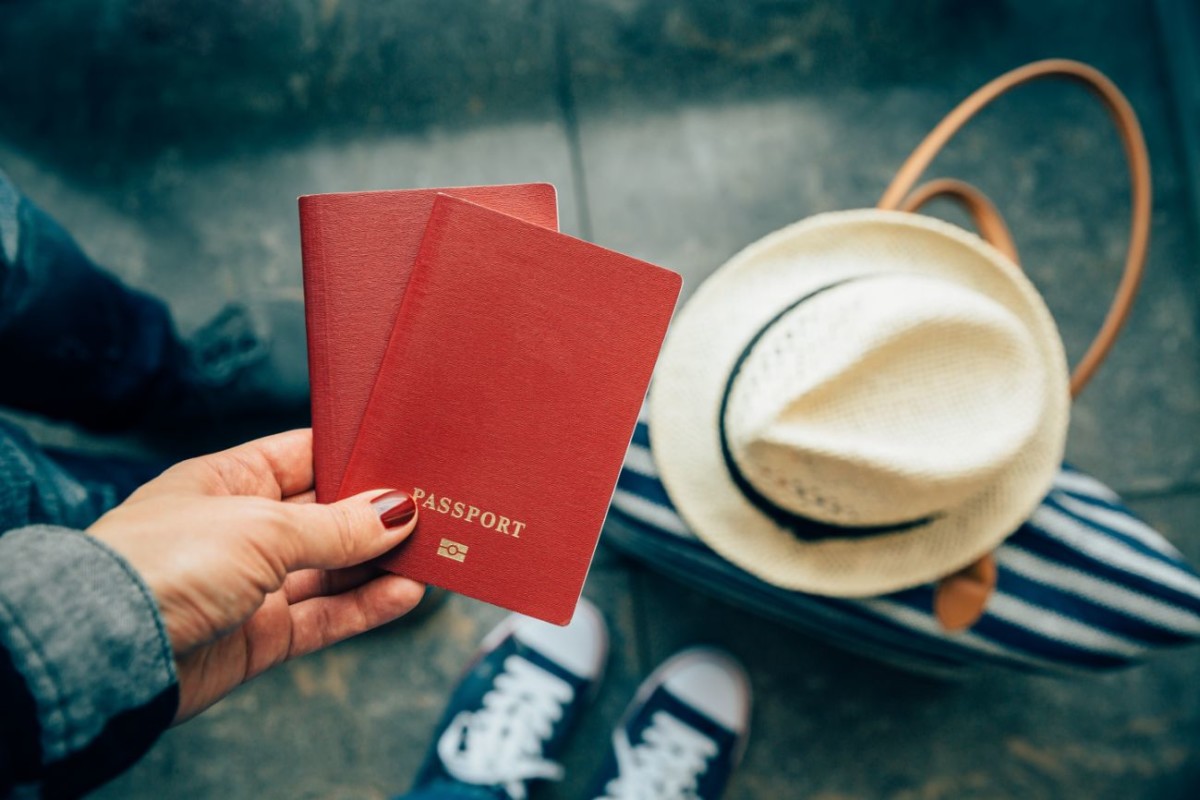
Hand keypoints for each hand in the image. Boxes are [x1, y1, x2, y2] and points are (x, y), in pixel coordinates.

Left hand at [88, 429, 422, 720]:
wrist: (108, 652)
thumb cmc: (164, 563)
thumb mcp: (262, 527)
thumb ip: (336, 525)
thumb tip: (397, 511)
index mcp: (227, 481)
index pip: (303, 456)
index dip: (352, 455)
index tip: (405, 454)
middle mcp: (242, 529)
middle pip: (325, 514)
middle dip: (377, 511)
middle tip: (435, 506)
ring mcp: (253, 585)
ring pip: (333, 568)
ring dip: (380, 561)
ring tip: (433, 551)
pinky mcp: (262, 635)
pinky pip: (327, 616)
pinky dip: (368, 606)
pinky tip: (406, 592)